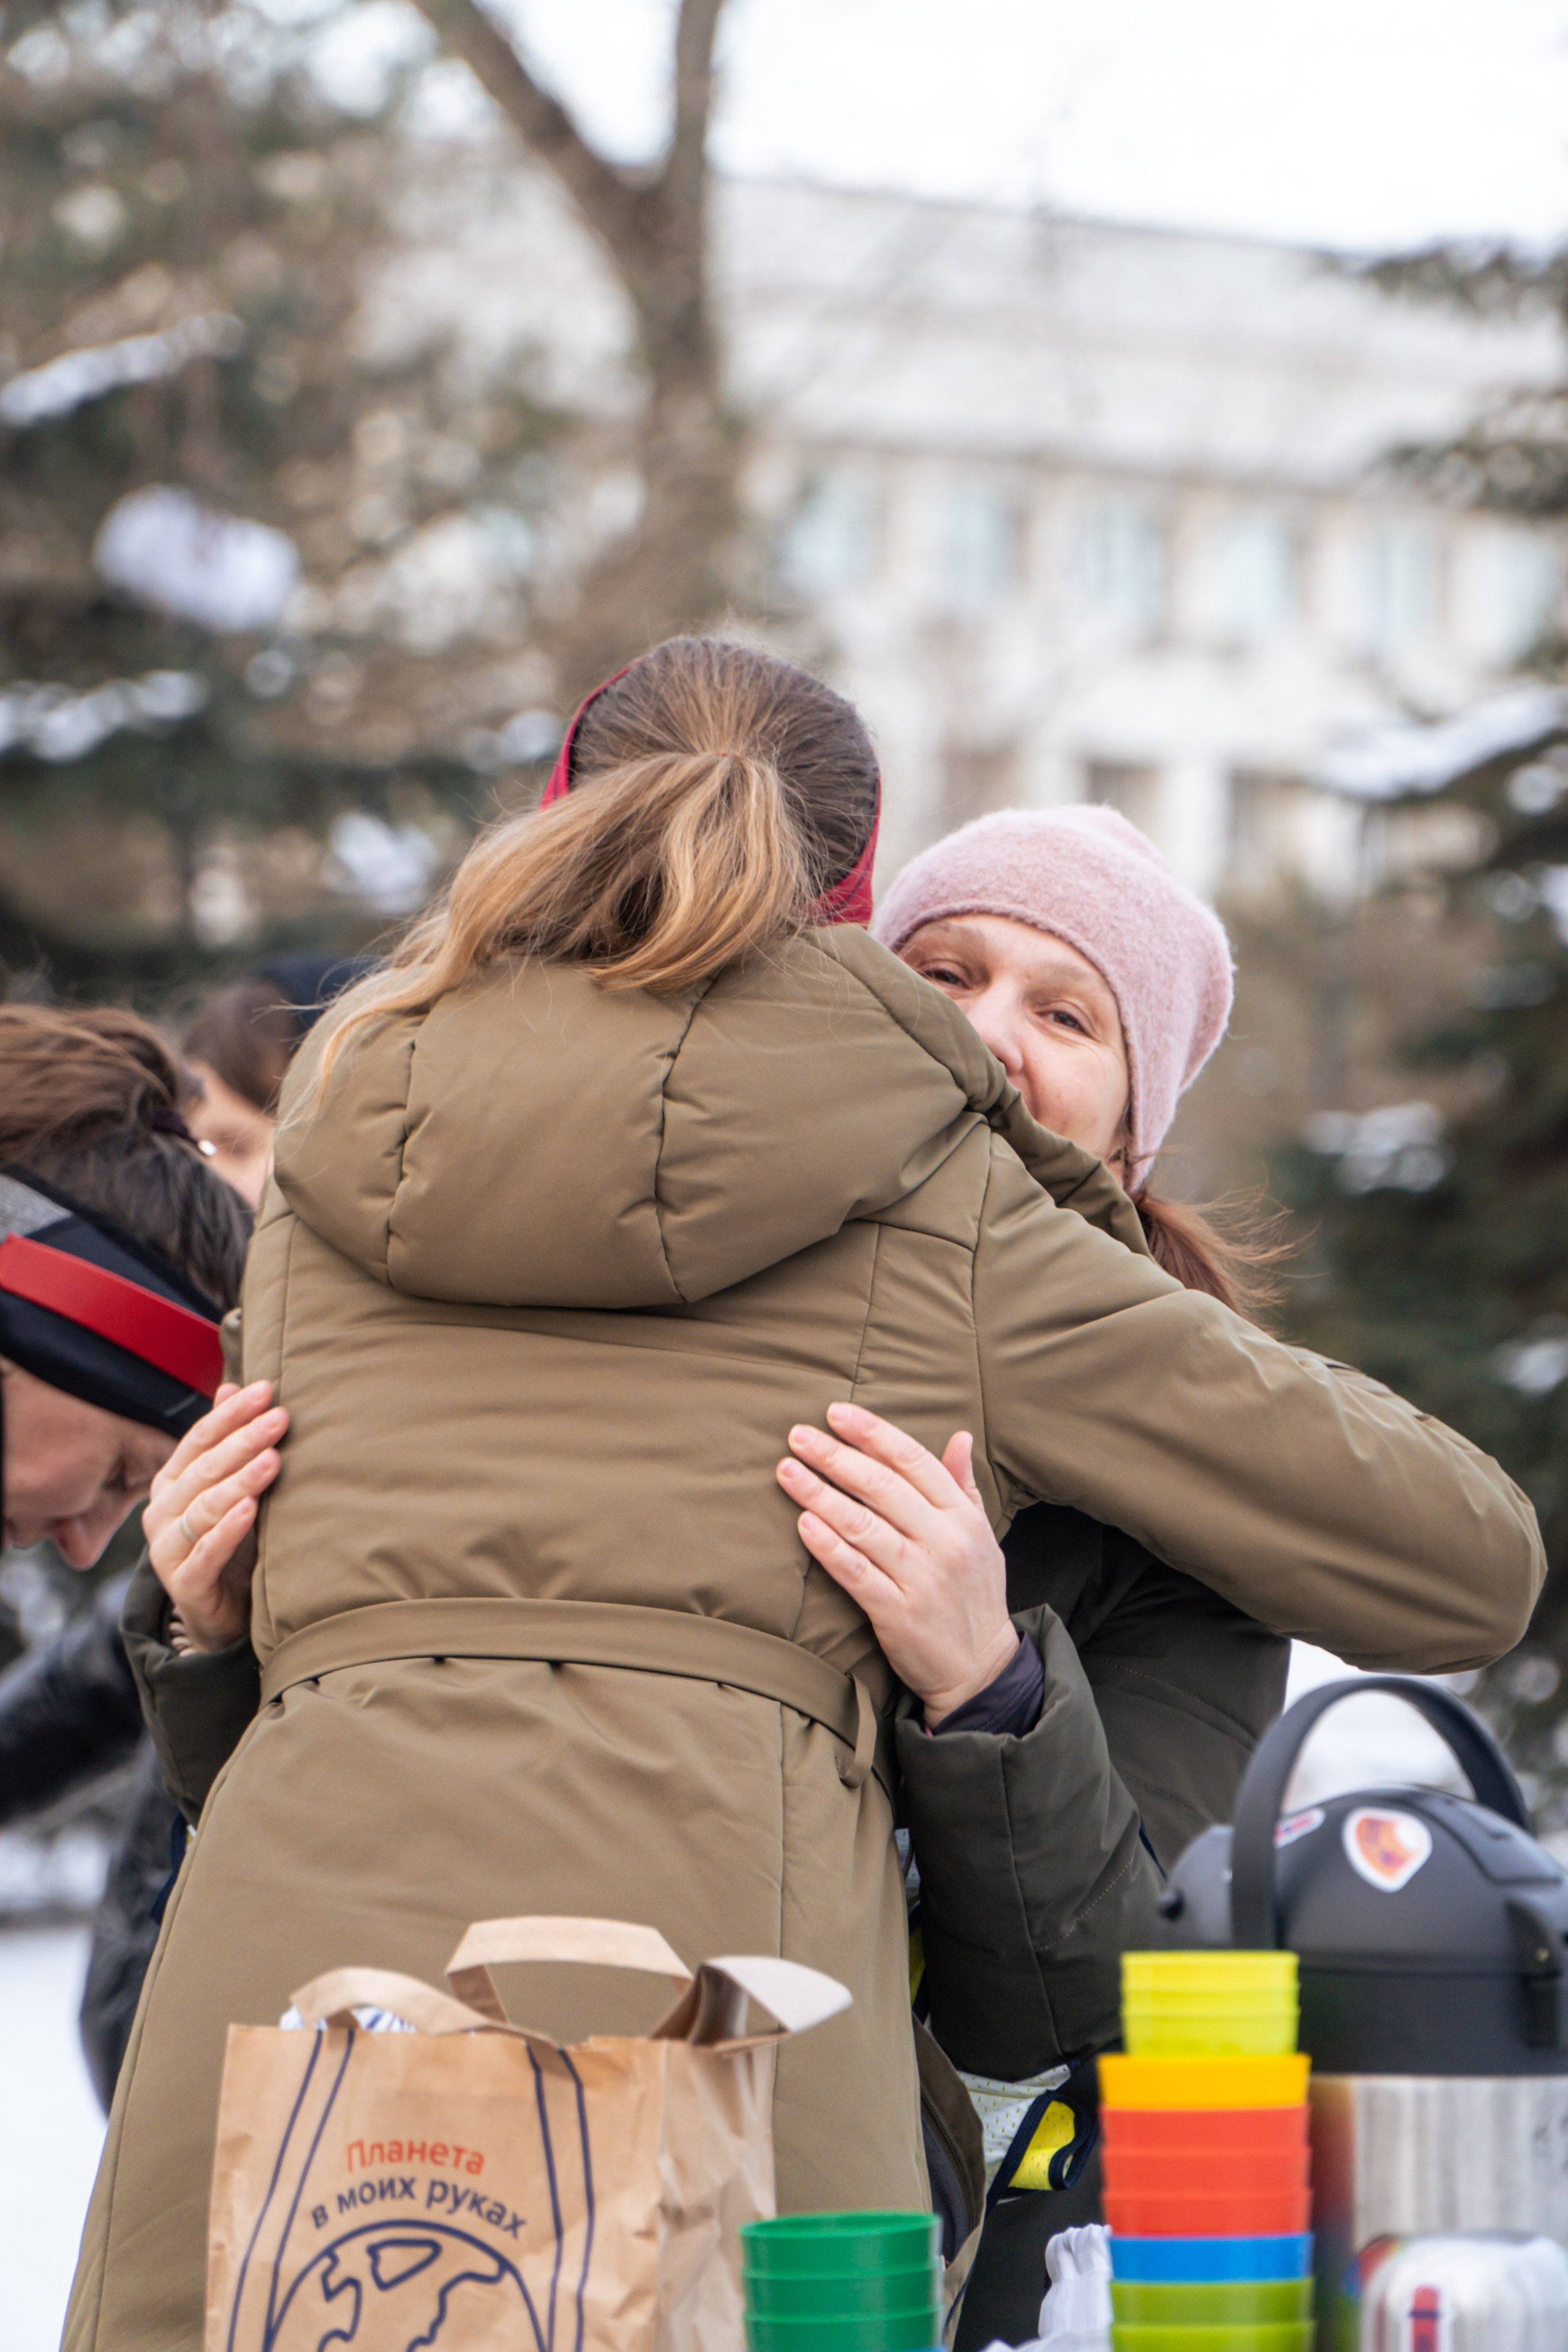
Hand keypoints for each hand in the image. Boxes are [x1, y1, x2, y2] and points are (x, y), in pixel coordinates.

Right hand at [144, 1381, 286, 1652]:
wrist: (223, 1612)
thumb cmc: (232, 1541)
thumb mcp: (232, 1487)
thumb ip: (227, 1442)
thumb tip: (232, 1387)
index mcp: (173, 1482)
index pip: (199, 1439)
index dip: (231, 1415)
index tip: (266, 1391)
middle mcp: (163, 1511)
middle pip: (205, 1469)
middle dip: (244, 1441)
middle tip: (280, 1419)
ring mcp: (169, 1549)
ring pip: (204, 1508)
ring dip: (240, 1481)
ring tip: (273, 1460)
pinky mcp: (184, 1584)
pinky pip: (206, 1553)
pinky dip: (227, 1530)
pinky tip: (250, 1510)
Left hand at [777, 1402, 1018, 1725]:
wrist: (979, 1668)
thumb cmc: (973, 1594)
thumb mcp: (982, 1536)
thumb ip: (963, 1486)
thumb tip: (959, 1436)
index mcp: (962, 1517)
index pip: (914, 1461)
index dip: (872, 1434)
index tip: (835, 1413)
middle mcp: (944, 1542)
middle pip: (882, 1487)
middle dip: (835, 1456)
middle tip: (797, 1436)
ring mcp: (921, 1578)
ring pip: (862, 1526)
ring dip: (819, 1495)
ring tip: (787, 1471)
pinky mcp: (897, 1613)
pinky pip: (855, 1572)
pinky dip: (828, 1547)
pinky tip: (803, 1523)